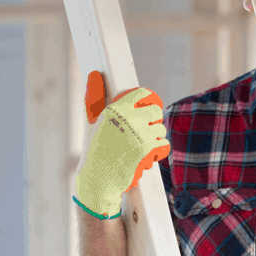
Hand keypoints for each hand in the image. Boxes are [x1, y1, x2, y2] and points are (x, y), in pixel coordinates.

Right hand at [72, 71, 169, 218]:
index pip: (142, 94)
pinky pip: (163, 144)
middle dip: (153, 121)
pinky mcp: (147, 148)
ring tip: (142, 146)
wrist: (97, 180)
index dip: (149, 100)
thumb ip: (95, 99)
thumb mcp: (92, 123)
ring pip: (161, 129)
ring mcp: (138, 132)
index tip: (148, 108)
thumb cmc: (94, 152)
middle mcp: (127, 117)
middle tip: (145, 131)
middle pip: (156, 111)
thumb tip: (94, 75)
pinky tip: (148, 155)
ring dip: (155, 138)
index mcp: (114, 108)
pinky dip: (158, 152)